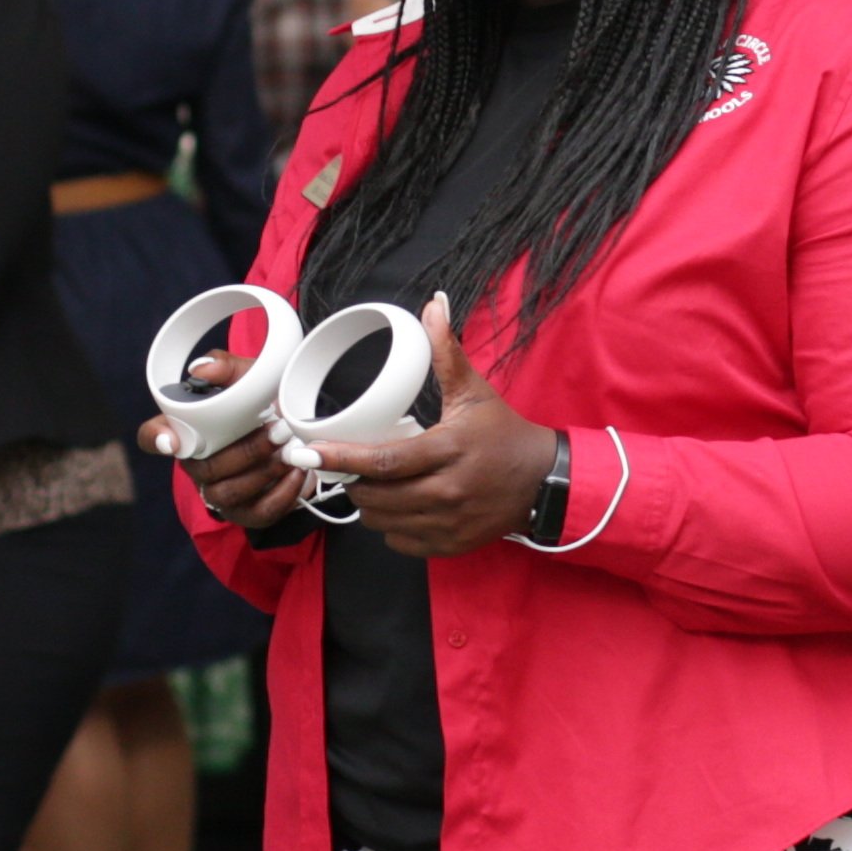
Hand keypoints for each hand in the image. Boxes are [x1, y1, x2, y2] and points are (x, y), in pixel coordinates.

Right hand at [151, 320, 320, 536]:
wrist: (302, 432)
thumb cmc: (265, 402)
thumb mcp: (251, 376)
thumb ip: (227, 367)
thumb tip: (202, 369)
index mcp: (189, 430)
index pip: (152, 436)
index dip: (156, 439)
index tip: (173, 441)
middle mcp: (197, 464)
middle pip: (203, 469)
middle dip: (243, 451)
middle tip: (277, 431)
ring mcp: (219, 492)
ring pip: (228, 493)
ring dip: (263, 472)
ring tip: (290, 451)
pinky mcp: (247, 513)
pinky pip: (258, 513)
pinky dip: (282, 493)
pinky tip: (298, 473)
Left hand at [282, 296, 557, 560]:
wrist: (542, 482)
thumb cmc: (502, 434)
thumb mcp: (474, 392)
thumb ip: (447, 352)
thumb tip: (433, 306)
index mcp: (449, 450)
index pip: (385, 460)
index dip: (343, 457)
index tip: (309, 450)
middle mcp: (448, 491)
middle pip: (376, 495)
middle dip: (353, 480)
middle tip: (349, 463)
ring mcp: (449, 523)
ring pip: (383, 521)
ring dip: (369, 503)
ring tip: (374, 482)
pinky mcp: (451, 544)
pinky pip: (400, 542)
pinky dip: (389, 526)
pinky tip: (398, 505)